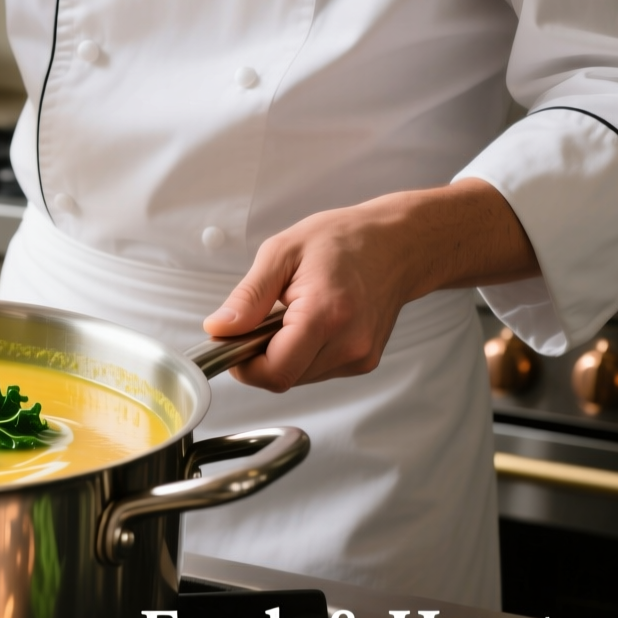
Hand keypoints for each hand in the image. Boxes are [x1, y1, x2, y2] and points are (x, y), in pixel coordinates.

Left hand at [202, 179, 539, 391]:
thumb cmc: (343, 240)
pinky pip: (316, 371)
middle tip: (261, 319)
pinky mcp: (364, 362)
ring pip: (298, 378)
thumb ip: (248, 297)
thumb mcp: (282, 252)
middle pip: (283, 378)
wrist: (397, 244)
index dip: (243, 365)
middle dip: (260, 356)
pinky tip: (309, 323)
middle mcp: (349, 343)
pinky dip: (302, 354)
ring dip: (281, 355)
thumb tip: (219, 329)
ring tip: (290, 315)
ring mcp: (361, 357)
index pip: (274, 372)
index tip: (232, 341)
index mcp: (326, 314)